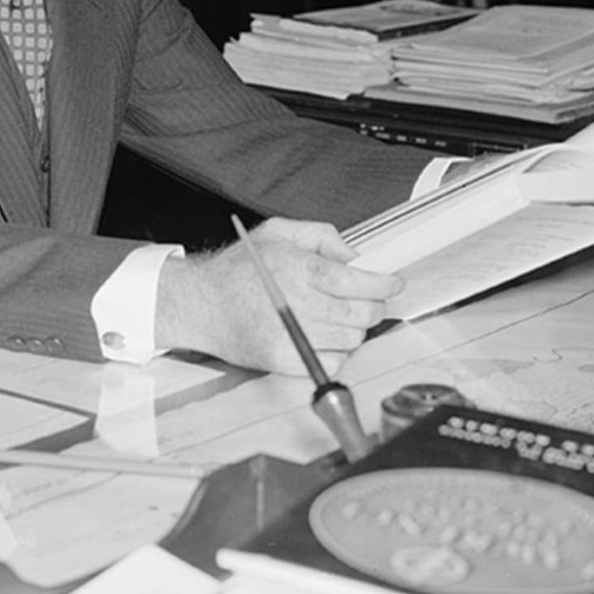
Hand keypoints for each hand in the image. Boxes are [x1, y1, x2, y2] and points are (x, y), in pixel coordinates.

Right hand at [153, 217, 402, 376]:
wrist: (200, 305)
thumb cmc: (237, 270)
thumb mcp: (278, 232)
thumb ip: (321, 236)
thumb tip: (355, 257)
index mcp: (296, 268)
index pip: (357, 281)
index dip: (384, 284)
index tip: (393, 283)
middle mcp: (295, 303)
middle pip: (361, 314)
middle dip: (375, 306)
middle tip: (372, 299)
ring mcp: (288, 336)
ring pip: (352, 339)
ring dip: (355, 328)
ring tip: (340, 316)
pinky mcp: (282, 361)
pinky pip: (332, 361)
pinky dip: (338, 351)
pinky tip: (325, 336)